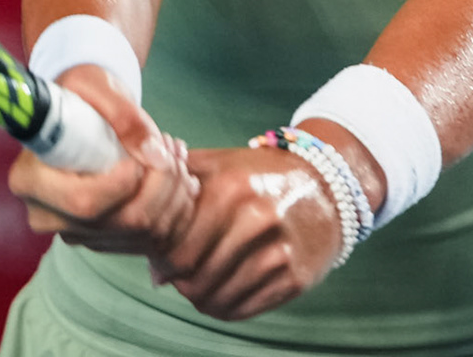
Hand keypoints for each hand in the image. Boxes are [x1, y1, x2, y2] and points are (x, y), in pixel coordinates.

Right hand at [8, 65, 196, 255]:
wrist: (82, 110)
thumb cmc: (81, 93)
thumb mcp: (97, 87)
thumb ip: (124, 115)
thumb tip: (154, 152)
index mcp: (30, 179)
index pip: (83, 201)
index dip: (124, 183)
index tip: (149, 151)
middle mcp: (47, 215)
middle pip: (118, 222)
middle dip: (161, 186)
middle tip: (173, 148)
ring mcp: (76, 231)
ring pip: (141, 231)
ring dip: (174, 194)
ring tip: (177, 155)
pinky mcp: (102, 237)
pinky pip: (151, 235)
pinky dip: (175, 207)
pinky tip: (179, 176)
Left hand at [147, 145, 344, 320]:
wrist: (328, 187)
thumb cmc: (260, 175)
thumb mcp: (219, 163)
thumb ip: (174, 189)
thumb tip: (144, 249)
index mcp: (231, 188)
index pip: (177, 245)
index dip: (161, 258)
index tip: (160, 258)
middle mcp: (257, 220)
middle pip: (194, 275)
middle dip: (178, 280)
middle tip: (177, 275)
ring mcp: (279, 252)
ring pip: (215, 298)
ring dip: (198, 296)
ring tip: (198, 282)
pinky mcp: (296, 278)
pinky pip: (242, 309)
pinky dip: (223, 307)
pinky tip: (222, 289)